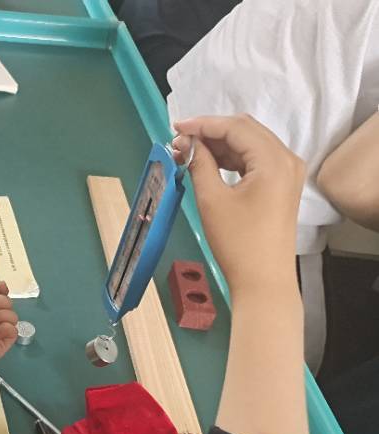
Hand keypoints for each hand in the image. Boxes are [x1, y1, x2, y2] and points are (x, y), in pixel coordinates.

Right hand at [172, 115, 305, 295]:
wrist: (263, 280)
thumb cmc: (237, 242)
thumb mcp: (212, 200)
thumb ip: (200, 163)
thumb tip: (186, 143)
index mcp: (273, 160)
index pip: (235, 127)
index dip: (203, 124)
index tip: (175, 128)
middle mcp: (286, 159)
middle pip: (245, 130)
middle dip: (211, 132)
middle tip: (179, 141)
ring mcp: (287, 172)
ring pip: (250, 143)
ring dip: (220, 145)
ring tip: (189, 153)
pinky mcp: (282, 185)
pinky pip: (255, 159)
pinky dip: (232, 158)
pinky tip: (210, 163)